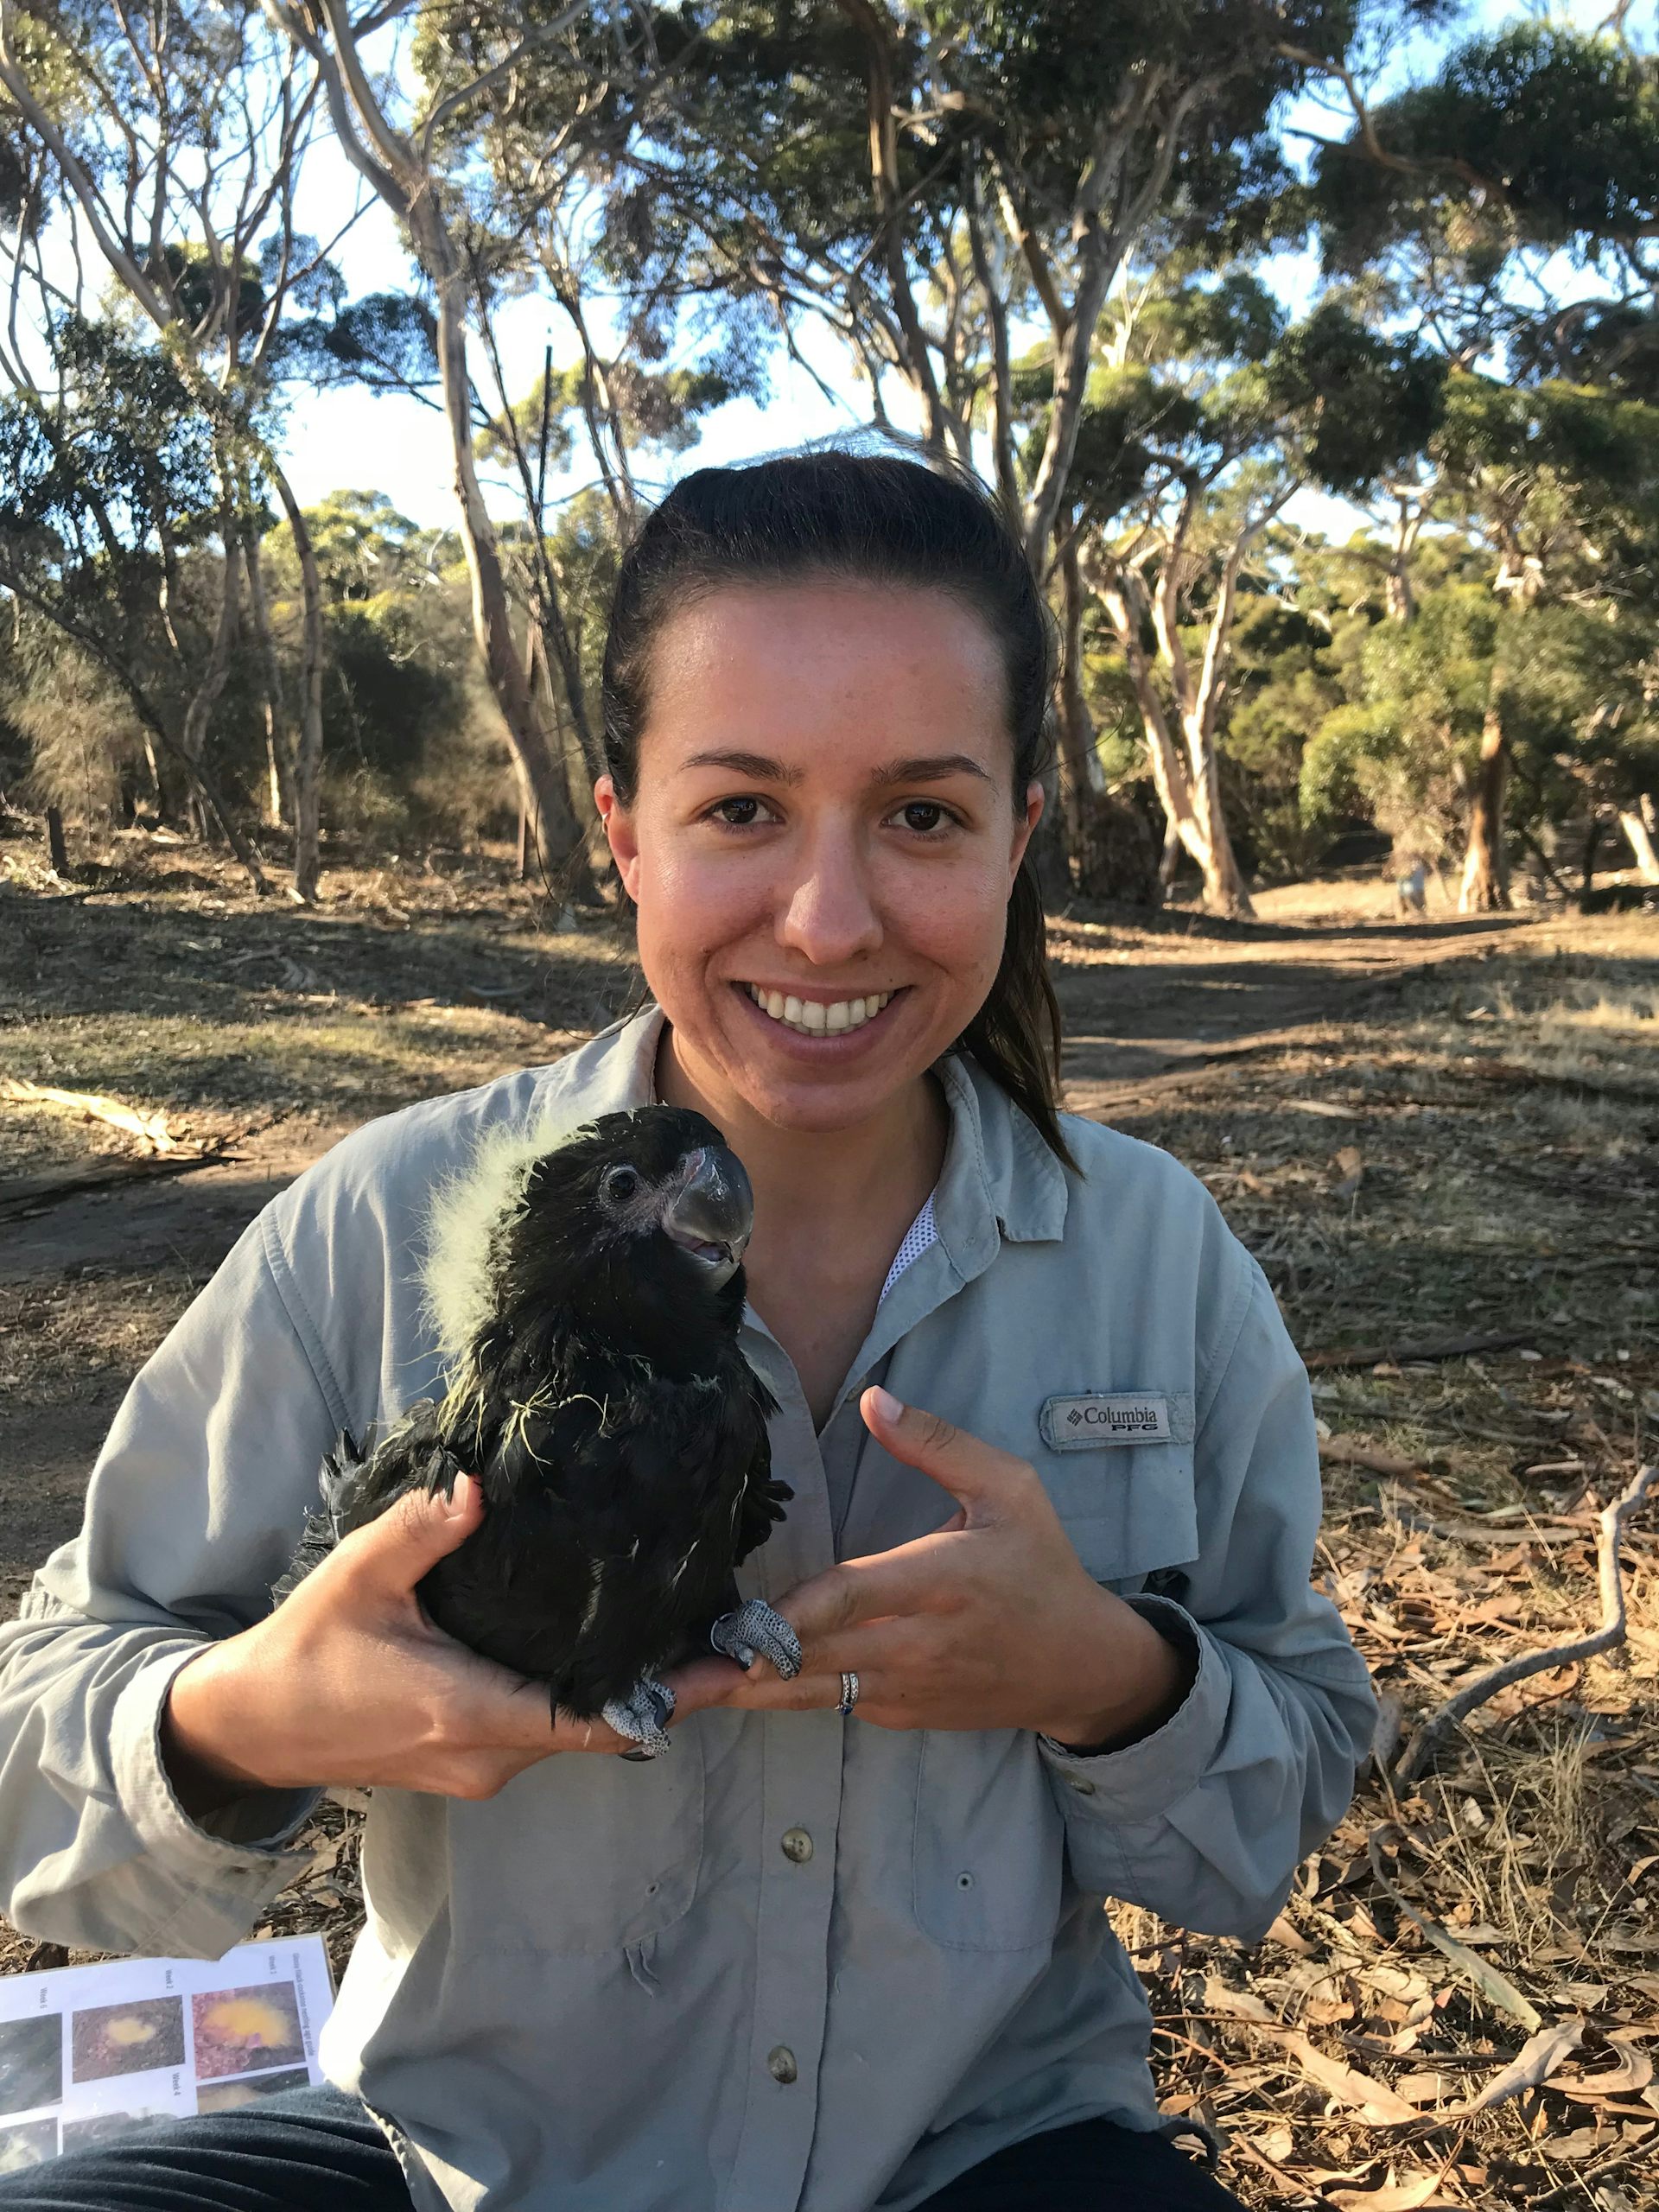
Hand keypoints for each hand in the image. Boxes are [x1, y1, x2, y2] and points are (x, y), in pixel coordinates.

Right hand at [162, 1474, 730, 1811]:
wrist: (252, 1727)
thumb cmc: (306, 1649)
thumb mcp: (359, 1576)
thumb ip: (420, 1531)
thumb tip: (479, 1485)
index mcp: (471, 1710)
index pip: (597, 1719)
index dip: (674, 1700)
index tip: (738, 1669)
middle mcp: (488, 1755)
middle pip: (605, 1729)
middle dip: (673, 1691)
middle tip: (740, 1638)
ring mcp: (480, 1767)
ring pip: (578, 1734)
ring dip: (633, 1696)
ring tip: (699, 1640)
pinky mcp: (469, 1762)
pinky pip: (547, 1733)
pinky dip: (590, 1701)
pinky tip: (618, 1655)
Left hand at [668, 1388, 1194, 1748]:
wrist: (1082, 1666)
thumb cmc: (1041, 1566)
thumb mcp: (1009, 1489)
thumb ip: (938, 1445)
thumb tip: (872, 1400)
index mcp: (942, 1580)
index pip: (854, 1596)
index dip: (793, 1614)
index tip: (737, 1622)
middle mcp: (917, 1642)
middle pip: (813, 1656)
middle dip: (739, 1663)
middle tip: (665, 1670)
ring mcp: (906, 1688)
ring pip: (810, 1692)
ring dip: (744, 1691)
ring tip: (674, 1692)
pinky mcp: (900, 1714)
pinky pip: (831, 1703)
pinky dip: (781, 1697)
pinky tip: (730, 1686)